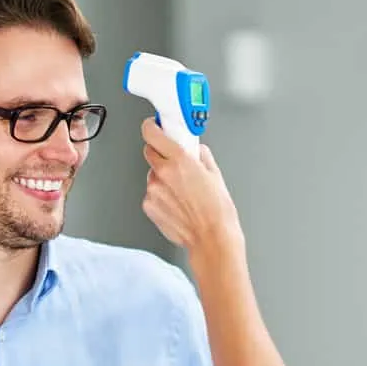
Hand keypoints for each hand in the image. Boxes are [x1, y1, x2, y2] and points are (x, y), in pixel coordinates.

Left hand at [141, 118, 242, 254]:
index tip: (155, 126)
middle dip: (161, 154)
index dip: (152, 127)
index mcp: (179, 160)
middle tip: (175, 163)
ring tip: (182, 193)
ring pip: (152, 175)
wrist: (212, 239)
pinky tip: (177, 205)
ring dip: (163, 179)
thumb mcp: (215, 176)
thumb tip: (196, 152)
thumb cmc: (217, 212)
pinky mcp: (149, 206)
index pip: (152, 132)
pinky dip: (161, 197)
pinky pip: (151, 194)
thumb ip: (201, 157)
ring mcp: (153, 191)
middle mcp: (163, 173)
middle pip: (150, 152)